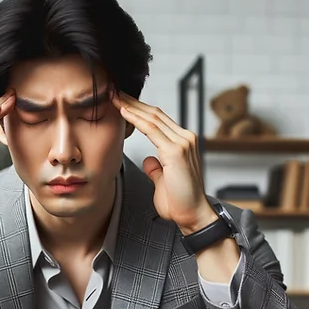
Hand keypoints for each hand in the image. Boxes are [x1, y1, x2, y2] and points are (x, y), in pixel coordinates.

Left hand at [111, 90, 215, 234]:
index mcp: (182, 143)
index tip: (122, 103)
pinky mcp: (176, 151)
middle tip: (115, 92)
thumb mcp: (163, 181)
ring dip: (132, 106)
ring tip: (115, 97)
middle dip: (133, 102)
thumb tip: (149, 160)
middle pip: (155, 114)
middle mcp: (185, 138)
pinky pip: (152, 130)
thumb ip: (157, 168)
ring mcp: (182, 143)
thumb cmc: (179, 202)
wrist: (193, 216)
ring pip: (153, 117)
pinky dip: (136, 119)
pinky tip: (123, 111)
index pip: (158, 120)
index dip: (139, 110)